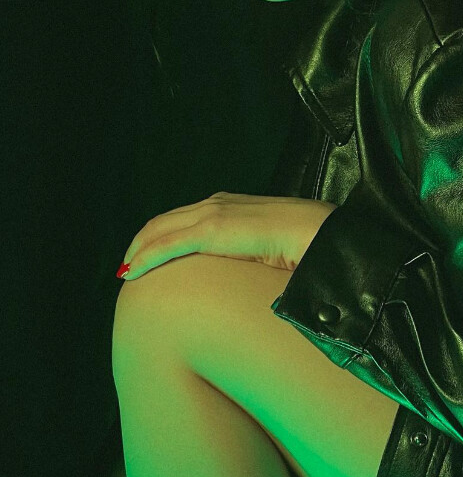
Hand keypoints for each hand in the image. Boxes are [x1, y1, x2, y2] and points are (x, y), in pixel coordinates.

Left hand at [118, 192, 336, 279]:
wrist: (323, 237)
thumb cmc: (310, 246)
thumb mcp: (276, 248)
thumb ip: (257, 253)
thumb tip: (255, 273)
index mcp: (235, 206)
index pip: (188, 217)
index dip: (164, 235)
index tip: (152, 255)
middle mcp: (219, 203)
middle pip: (166, 220)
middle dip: (143, 242)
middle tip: (129, 265)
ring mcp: (214, 214)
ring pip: (160, 230)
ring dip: (139, 250)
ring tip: (126, 271)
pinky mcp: (212, 231)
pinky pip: (167, 245)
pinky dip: (145, 257)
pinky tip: (131, 273)